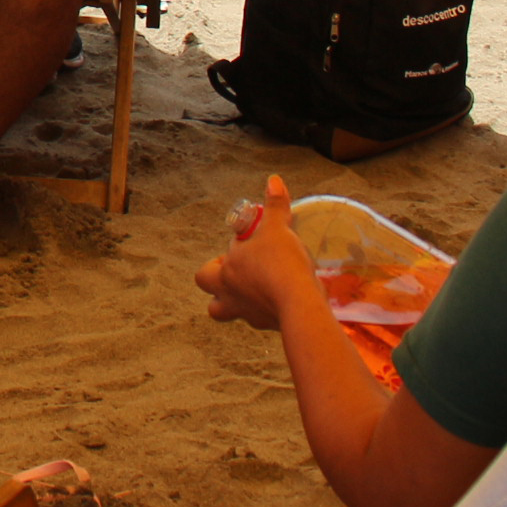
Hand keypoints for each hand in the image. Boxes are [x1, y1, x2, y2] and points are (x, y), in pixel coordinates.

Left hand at [192, 174, 319, 328]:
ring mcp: (250, 316)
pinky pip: (264, 320)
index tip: (238, 250)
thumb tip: (273, 180)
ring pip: (235, 315)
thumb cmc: (280, 264)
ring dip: (243, 303)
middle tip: (244, 274)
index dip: (218, 262)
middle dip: (221, 290)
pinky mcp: (271, 326)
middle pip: (213, 304)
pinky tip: (285, 298)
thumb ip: (274, 205)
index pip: (205, 272)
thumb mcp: (277, 228)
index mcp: (224, 276)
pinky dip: (270, 310)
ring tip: (263, 288)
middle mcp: (231, 299)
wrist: (301, 304)